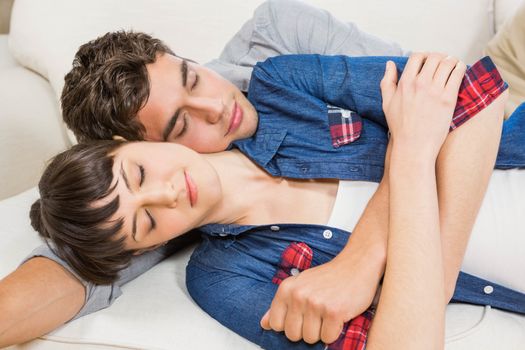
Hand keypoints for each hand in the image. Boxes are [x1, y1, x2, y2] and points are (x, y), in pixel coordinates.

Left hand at [260, 247, 382, 343]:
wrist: (357, 265)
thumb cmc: (329, 277)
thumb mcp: (300, 285)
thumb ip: (281, 305)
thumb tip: (264, 324)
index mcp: (286, 288)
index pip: (276, 324)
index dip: (290, 325)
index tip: (302, 316)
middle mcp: (298, 295)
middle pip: (292, 335)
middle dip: (306, 330)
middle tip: (318, 315)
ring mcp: (315, 303)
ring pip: (310, 339)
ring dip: (321, 331)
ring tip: (328, 313)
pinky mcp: (333, 311)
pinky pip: (328, 338)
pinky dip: (335, 331)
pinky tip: (338, 315)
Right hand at [380, 53, 465, 159]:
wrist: (413, 145)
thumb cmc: (399, 126)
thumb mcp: (387, 103)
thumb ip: (387, 81)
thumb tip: (390, 64)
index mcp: (405, 83)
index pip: (417, 56)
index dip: (424, 55)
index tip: (428, 61)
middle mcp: (420, 84)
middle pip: (434, 57)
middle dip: (440, 57)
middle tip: (442, 63)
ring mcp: (435, 91)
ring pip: (448, 62)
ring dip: (452, 60)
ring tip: (453, 65)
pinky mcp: (448, 99)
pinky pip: (458, 74)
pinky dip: (461, 68)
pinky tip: (460, 71)